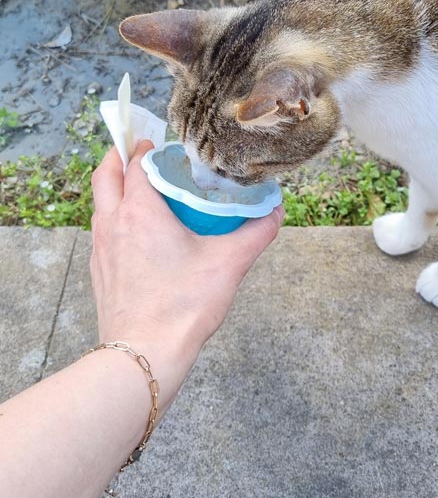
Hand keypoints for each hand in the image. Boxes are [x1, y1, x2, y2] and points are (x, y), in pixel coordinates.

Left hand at [90, 141, 283, 410]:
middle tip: (139, 151)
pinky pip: (101, 229)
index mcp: (140, 211)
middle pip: (106, 175)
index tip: (162, 145)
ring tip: (139, 187)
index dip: (148, 149)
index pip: (137, 164)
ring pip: (100, 202)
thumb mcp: (229, 264)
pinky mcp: (99, 270)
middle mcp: (113, 223)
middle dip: (119, 156)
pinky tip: (136, 232)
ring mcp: (101, 248)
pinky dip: (113, 215)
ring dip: (114, 186)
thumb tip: (275, 212)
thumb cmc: (183, 305)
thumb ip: (256, 232)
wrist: (144, 354)